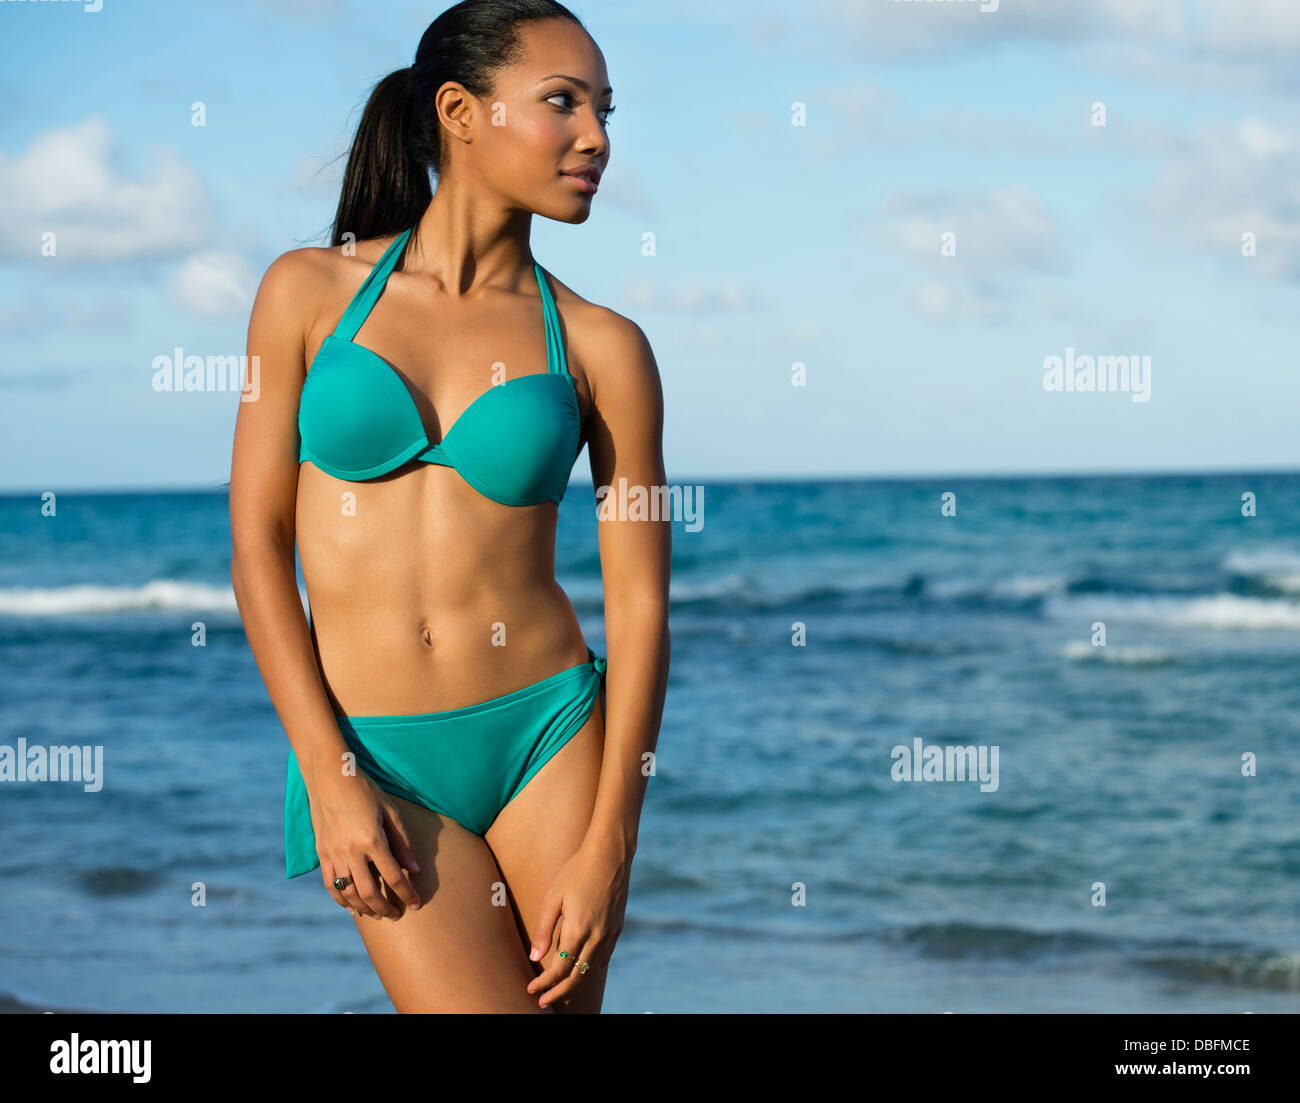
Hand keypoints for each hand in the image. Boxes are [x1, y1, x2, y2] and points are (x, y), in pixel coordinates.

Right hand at [309, 769, 422, 918]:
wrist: (330, 776)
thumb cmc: (365, 790)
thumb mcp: (390, 811)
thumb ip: (402, 842)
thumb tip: (414, 870)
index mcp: (372, 840)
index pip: (393, 877)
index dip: (407, 894)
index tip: (417, 904)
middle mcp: (351, 851)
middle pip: (369, 892)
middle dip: (385, 908)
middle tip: (396, 915)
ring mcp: (333, 854)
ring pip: (348, 893)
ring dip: (364, 908)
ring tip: (377, 914)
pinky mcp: (321, 854)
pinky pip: (330, 884)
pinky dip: (341, 900)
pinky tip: (352, 906)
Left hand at [525, 838, 629, 1007]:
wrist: (610, 855)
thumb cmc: (576, 872)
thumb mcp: (553, 898)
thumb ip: (544, 930)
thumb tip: (534, 957)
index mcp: (578, 930)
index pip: (560, 969)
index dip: (544, 983)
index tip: (531, 990)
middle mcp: (597, 937)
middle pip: (577, 976)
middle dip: (559, 992)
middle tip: (543, 1002)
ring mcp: (610, 934)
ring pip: (591, 969)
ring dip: (575, 983)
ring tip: (560, 990)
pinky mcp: (618, 928)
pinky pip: (603, 957)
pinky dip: (591, 968)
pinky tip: (582, 968)